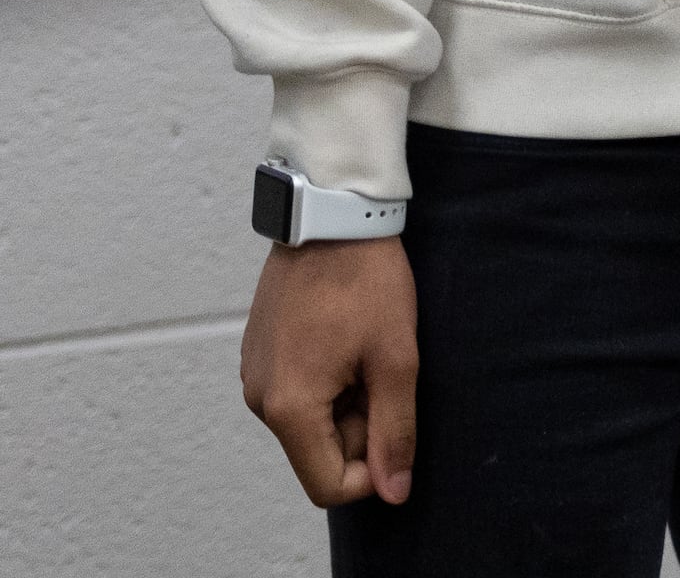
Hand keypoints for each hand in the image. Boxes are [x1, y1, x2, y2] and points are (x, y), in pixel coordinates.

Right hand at [242, 237, 416, 507]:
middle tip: (386, 370)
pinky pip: (298, 391)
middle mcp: (260, 400)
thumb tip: (395, 490)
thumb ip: (394, 430)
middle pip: (319, 452)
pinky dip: (330, 378)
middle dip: (361, 426)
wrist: (332, 216)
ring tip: (367, 348)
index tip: (397, 426)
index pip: (327, 485)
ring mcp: (254, 376)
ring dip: (348, 399)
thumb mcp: (396, 358)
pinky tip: (346, 336)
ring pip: (312, 420)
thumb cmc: (366, 282)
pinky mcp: (258, 355)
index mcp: (290, 409)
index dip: (372, 472)